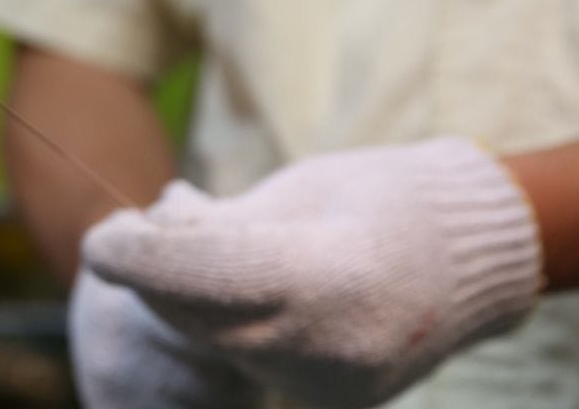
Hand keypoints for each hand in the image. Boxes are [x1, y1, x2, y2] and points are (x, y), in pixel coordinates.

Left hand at [82, 138, 543, 407]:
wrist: (480, 259)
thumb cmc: (385, 197)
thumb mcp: (298, 190)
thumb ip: (220, 225)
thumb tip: (148, 238)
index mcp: (329, 273)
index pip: (202, 272)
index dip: (137, 257)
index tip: (98, 239)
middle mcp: (332, 343)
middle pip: (198, 318)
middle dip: (153, 280)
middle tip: (130, 238)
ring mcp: (336, 384)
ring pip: (218, 347)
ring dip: (186, 304)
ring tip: (198, 253)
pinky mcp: (336, 402)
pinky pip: (254, 365)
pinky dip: (230, 329)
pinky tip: (239, 293)